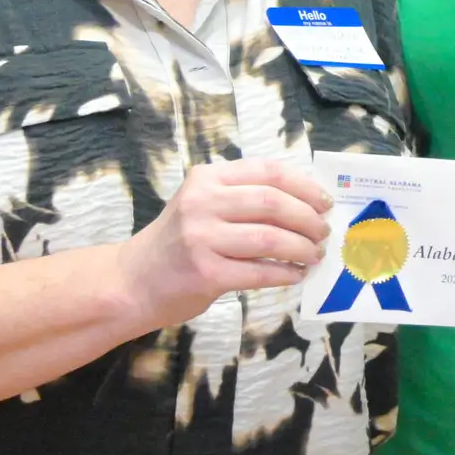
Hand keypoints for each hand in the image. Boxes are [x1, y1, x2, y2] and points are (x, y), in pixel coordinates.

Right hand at [116, 158, 331, 328]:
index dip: (303, 185)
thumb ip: (240, 196)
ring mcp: (202, 238)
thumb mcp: (201, 204)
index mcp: (207, 178)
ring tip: (315, 254)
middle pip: (273, 202)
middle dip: (307, 218)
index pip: (267, 171)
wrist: (130, 282)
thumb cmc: (176, 242)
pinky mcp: (206, 274)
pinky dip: (285, 273)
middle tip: (324, 232)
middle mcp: (203, 203)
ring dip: (301, 247)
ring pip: (270, 237)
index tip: (324, 201)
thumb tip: (303, 202)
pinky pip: (259, 271)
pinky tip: (296, 275)